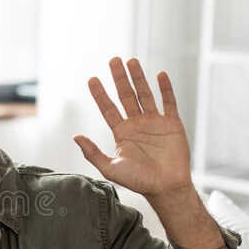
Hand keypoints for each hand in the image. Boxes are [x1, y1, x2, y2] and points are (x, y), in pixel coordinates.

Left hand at [75, 57, 194, 198]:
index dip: (100, 94)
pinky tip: (160, 75)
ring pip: (145, 94)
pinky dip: (165, 89)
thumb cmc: (138, 181)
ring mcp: (155, 122)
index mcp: (122, 133)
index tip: (92, 79)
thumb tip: (76, 136)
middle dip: (119, 78)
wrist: (166, 188)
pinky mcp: (172, 124)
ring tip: (132, 61)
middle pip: (126, 96)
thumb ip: (93, 153)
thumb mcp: (110, 169)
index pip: (109, 108)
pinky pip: (169, 102)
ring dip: (139, 78)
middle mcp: (137, 124)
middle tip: (113, 60)